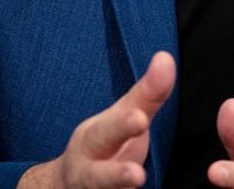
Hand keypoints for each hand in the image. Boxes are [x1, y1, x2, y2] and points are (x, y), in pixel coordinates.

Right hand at [19, 51, 175, 188]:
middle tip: (137, 175)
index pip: (107, 131)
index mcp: (93, 141)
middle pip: (98, 176)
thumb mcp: (120, 119)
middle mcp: (88, 172)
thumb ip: (146, 95)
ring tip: (138, 184)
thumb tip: (166, 57)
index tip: (140, 119)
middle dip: (115, 175)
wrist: (67, 185)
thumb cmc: (103, 146)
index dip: (122, 126)